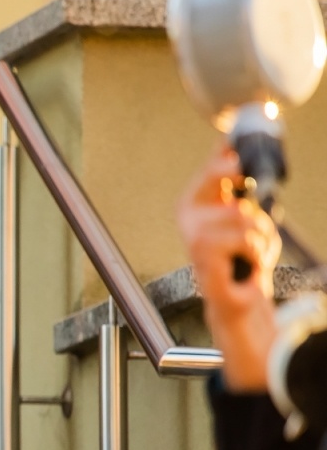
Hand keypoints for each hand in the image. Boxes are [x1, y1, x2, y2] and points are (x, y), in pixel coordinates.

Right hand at [177, 143, 281, 390]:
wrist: (240, 299)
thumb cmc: (243, 260)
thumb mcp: (247, 216)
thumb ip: (239, 185)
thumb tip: (234, 150)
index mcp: (196, 200)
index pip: (214, 163)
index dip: (230, 154)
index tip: (244, 154)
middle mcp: (189, 213)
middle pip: (224, 174)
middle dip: (246, 195)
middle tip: (253, 221)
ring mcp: (193, 231)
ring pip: (245, 214)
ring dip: (261, 236)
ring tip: (252, 252)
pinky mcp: (203, 251)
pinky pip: (245, 238)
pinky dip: (257, 253)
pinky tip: (247, 264)